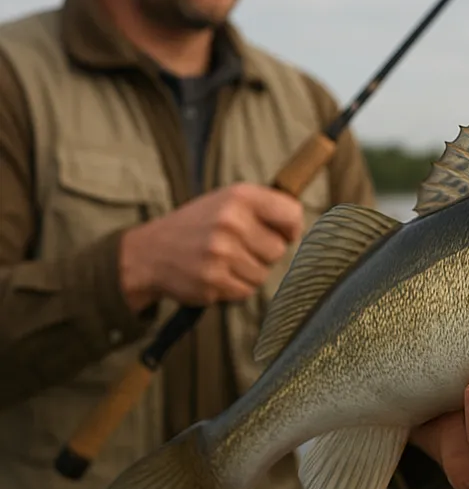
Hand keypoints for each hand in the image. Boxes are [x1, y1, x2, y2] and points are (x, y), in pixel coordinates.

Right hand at [119, 184, 304, 310]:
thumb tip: (300, 224)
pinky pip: (245, 291)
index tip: (283, 233)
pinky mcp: (213, 280)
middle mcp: (231, 222)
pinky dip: (234, 287)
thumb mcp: (227, 201)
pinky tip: (216, 274)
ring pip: (263, 274)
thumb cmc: (198, 225)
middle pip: (279, 250)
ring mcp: (221, 252)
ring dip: (249, 272)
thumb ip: (263, 207)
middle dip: (264, 253)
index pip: (292, 214)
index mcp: (239, 197)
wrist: (149, 252)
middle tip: (241, 248)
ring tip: (225, 261)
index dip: (291, 228)